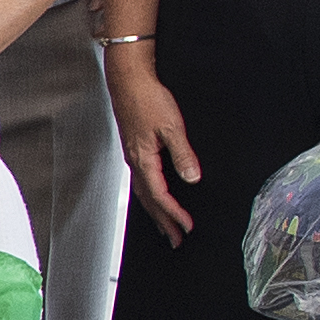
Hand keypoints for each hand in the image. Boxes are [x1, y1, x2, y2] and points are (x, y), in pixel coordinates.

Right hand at [105, 45, 198, 243]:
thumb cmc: (147, 98)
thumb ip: (182, 153)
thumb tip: (192, 178)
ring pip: (144, 193)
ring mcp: (133, 156)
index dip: (174, 213)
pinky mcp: (134, 148)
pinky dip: (150, 195)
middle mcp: (135, 162)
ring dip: (156, 212)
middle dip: (163, 222)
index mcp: (144, 160)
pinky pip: (142, 180)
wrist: (127, 79)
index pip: (160, 195)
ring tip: (166, 227)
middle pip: (149, 201)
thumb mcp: (171, 126)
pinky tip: (155, 195)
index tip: (188, 227)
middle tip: (176, 240)